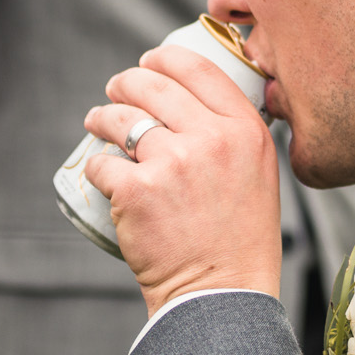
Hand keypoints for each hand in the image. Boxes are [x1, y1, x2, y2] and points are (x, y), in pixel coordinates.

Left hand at [82, 45, 282, 315]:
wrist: (221, 295)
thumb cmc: (239, 242)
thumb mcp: (258, 176)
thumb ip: (233, 139)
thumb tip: (194, 107)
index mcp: (246, 132)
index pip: (200, 70)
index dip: (166, 59)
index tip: (150, 60)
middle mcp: (211, 140)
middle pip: (154, 86)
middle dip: (126, 82)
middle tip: (115, 88)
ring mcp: (172, 163)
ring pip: (121, 119)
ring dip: (102, 116)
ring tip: (96, 120)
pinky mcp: (137, 190)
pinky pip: (103, 163)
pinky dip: (98, 167)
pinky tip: (101, 171)